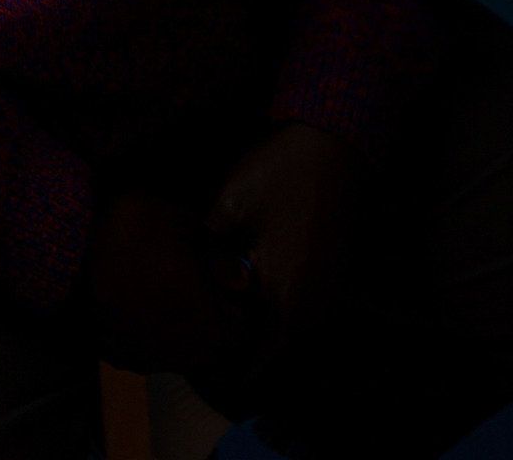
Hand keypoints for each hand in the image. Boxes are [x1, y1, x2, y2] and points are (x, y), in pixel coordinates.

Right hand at [82, 194, 256, 382]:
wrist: (64, 251)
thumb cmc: (135, 234)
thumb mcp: (186, 226)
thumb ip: (219, 257)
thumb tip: (241, 278)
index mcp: (212, 328)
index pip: (244, 327)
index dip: (237, 300)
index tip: (224, 277)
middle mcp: (183, 355)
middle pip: (210, 343)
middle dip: (208, 314)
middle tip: (193, 276)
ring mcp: (146, 360)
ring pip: (176, 346)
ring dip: (176, 321)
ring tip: (159, 282)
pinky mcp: (115, 356)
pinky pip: (143, 345)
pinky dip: (144, 326)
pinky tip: (132, 295)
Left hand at [205, 120, 368, 351]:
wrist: (334, 144)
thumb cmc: (281, 173)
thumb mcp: (230, 207)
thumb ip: (206, 252)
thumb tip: (178, 278)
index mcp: (285, 302)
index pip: (248, 366)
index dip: (214, 367)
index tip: (186, 350)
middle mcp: (310, 311)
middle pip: (262, 351)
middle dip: (227, 344)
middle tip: (187, 325)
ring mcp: (323, 296)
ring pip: (276, 330)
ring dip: (246, 322)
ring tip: (207, 300)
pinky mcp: (326, 278)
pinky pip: (290, 308)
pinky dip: (264, 305)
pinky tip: (238, 278)